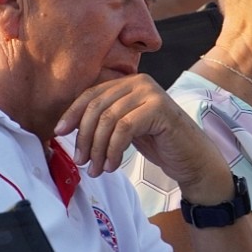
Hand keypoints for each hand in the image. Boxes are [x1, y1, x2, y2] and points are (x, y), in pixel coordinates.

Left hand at [55, 73, 230, 202]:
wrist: (192, 158)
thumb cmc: (159, 144)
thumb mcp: (126, 128)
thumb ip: (106, 120)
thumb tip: (67, 127)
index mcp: (129, 82)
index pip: (91, 94)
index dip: (72, 113)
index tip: (59, 134)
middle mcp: (139, 82)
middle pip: (97, 107)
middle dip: (84, 137)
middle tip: (81, 161)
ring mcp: (151, 93)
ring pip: (108, 119)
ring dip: (97, 149)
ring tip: (96, 169)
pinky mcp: (159, 108)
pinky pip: (124, 129)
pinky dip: (113, 150)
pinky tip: (112, 166)